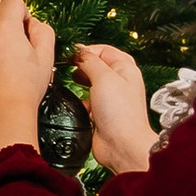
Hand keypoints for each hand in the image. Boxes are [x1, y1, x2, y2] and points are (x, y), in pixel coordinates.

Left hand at [0, 0, 58, 160]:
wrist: (4, 111)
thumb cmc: (28, 86)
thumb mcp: (47, 56)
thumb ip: (43, 31)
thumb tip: (32, 23)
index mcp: (5, 28)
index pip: (12, 0)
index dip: (23, 10)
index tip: (26, 28)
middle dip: (0, 6)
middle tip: (11, 22)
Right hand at [77, 43, 157, 176]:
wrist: (122, 145)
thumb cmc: (121, 113)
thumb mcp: (104, 77)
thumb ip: (90, 61)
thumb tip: (79, 52)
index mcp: (125, 68)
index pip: (104, 50)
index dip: (87, 50)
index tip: (71, 55)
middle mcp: (120, 82)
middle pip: (98, 65)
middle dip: (82, 65)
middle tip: (70, 68)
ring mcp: (111, 98)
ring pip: (91, 83)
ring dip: (81, 83)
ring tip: (73, 82)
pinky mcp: (102, 113)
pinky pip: (88, 101)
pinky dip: (81, 101)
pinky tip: (79, 104)